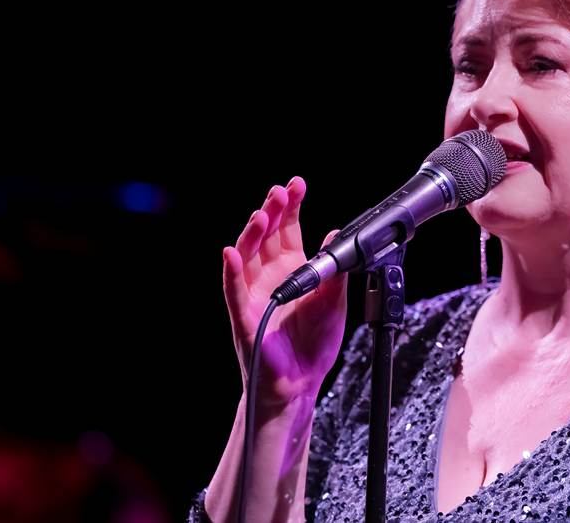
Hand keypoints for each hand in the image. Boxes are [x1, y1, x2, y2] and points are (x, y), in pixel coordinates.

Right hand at [221, 176, 348, 409]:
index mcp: (293, 270)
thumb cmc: (314, 345)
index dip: (292, 207)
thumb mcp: (335, 302)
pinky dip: (232, 271)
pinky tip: (232, 253)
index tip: (297, 185)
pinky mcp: (244, 316)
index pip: (288, 230)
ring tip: (262, 214)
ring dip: (253, 234)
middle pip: (267, 236)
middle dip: (273, 211)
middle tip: (281, 191)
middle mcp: (269, 277)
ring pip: (247, 256)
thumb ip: (335, 270)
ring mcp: (254, 294)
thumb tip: (337, 235)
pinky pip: (234, 290)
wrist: (301, 384)